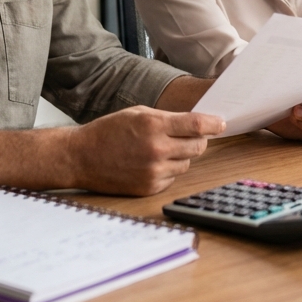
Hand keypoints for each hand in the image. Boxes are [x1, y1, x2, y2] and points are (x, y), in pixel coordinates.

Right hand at [68, 105, 224, 194]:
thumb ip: (168, 118)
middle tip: (188, 136)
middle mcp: (156, 149)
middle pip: (198, 146)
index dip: (213, 123)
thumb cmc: (108, 131)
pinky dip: (167, 170)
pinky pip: (172, 178)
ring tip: (158, 149)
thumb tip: (197, 123)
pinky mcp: (150, 187)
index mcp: (153, 125)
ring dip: (180, 156)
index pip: (197, 125)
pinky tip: (149, 163)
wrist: (81, 157)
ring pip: (186, 163)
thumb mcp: (137, 113)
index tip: (220, 123)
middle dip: (198, 140)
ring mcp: (154, 171)